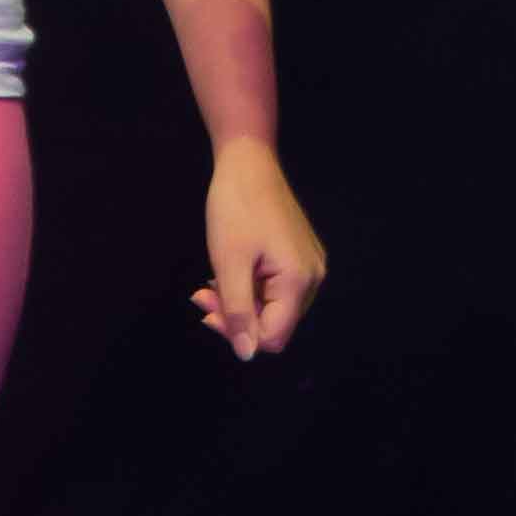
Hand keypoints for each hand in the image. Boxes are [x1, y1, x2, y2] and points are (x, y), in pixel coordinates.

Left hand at [192, 137, 325, 360]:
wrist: (249, 161)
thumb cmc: (236, 207)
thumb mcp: (229, 263)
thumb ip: (238, 312)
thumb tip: (246, 355)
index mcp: (299, 281)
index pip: (272, 336)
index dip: (238, 333)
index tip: (207, 309)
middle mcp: (313, 277)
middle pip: (274, 324)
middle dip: (235, 317)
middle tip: (202, 295)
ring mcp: (309, 265)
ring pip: (273, 308)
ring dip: (239, 303)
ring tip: (211, 283)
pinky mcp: (300, 256)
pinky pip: (276, 289)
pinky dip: (250, 288)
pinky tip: (230, 272)